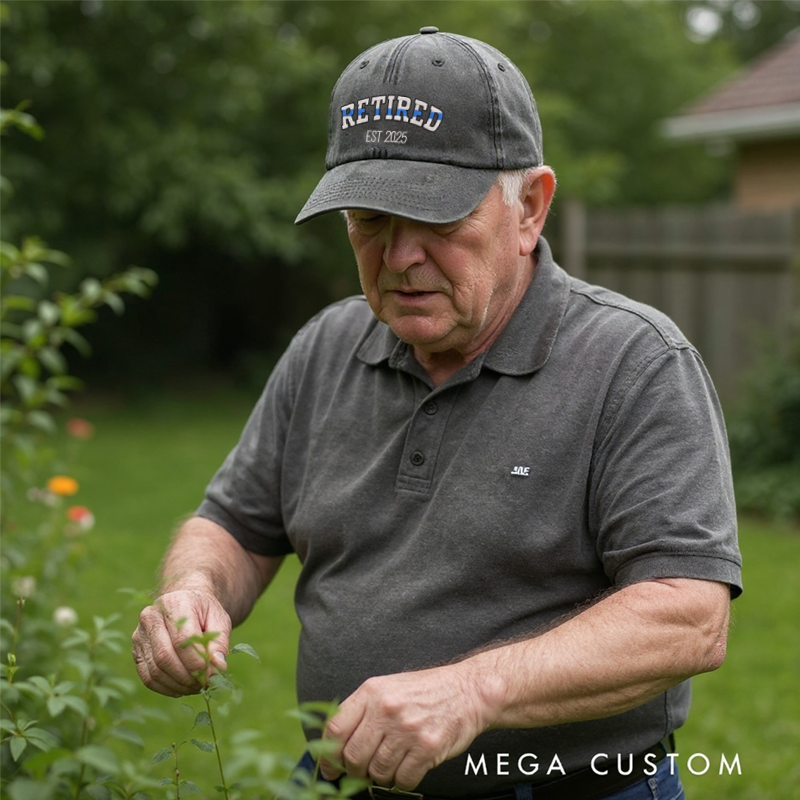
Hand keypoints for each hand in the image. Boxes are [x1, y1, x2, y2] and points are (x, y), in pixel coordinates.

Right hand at [131, 589, 231, 695]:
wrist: (184, 603)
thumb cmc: (204, 612)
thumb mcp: (219, 619)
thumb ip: (219, 642)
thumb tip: (218, 667)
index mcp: (174, 603)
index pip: (183, 639)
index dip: (198, 662)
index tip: (213, 675)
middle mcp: (151, 617)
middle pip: (165, 656)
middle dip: (188, 676)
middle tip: (205, 684)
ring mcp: (139, 635)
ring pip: (155, 670)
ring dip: (178, 685)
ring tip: (197, 686)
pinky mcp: (136, 651)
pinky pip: (148, 678)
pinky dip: (167, 688)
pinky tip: (183, 688)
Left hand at [320, 662, 498, 789]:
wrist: (467, 690)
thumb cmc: (425, 692)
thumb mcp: (388, 688)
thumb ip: (363, 711)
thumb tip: (336, 746)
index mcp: (372, 691)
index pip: (336, 729)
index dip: (328, 755)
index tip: (329, 768)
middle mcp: (386, 709)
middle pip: (353, 756)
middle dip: (355, 770)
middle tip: (365, 768)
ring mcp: (407, 729)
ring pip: (377, 772)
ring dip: (381, 775)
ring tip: (392, 762)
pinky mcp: (427, 747)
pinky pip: (402, 779)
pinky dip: (402, 780)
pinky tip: (409, 765)